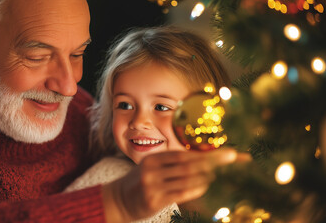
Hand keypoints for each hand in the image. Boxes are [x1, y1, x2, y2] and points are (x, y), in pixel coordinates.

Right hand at [102, 148, 247, 221]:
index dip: (206, 153)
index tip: (227, 151)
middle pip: (188, 163)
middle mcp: (152, 169)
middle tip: (233, 156)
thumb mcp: (152, 168)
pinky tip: (204, 187)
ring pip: (187, 178)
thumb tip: (203, 161)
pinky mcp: (153, 200)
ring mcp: (152, 184)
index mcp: (153, 158)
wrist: (118, 200)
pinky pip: (181, 193)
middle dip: (213, 160)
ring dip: (206, 177)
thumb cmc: (141, 183)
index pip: (184, 154)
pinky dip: (196, 189)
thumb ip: (172, 164)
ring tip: (218, 174)